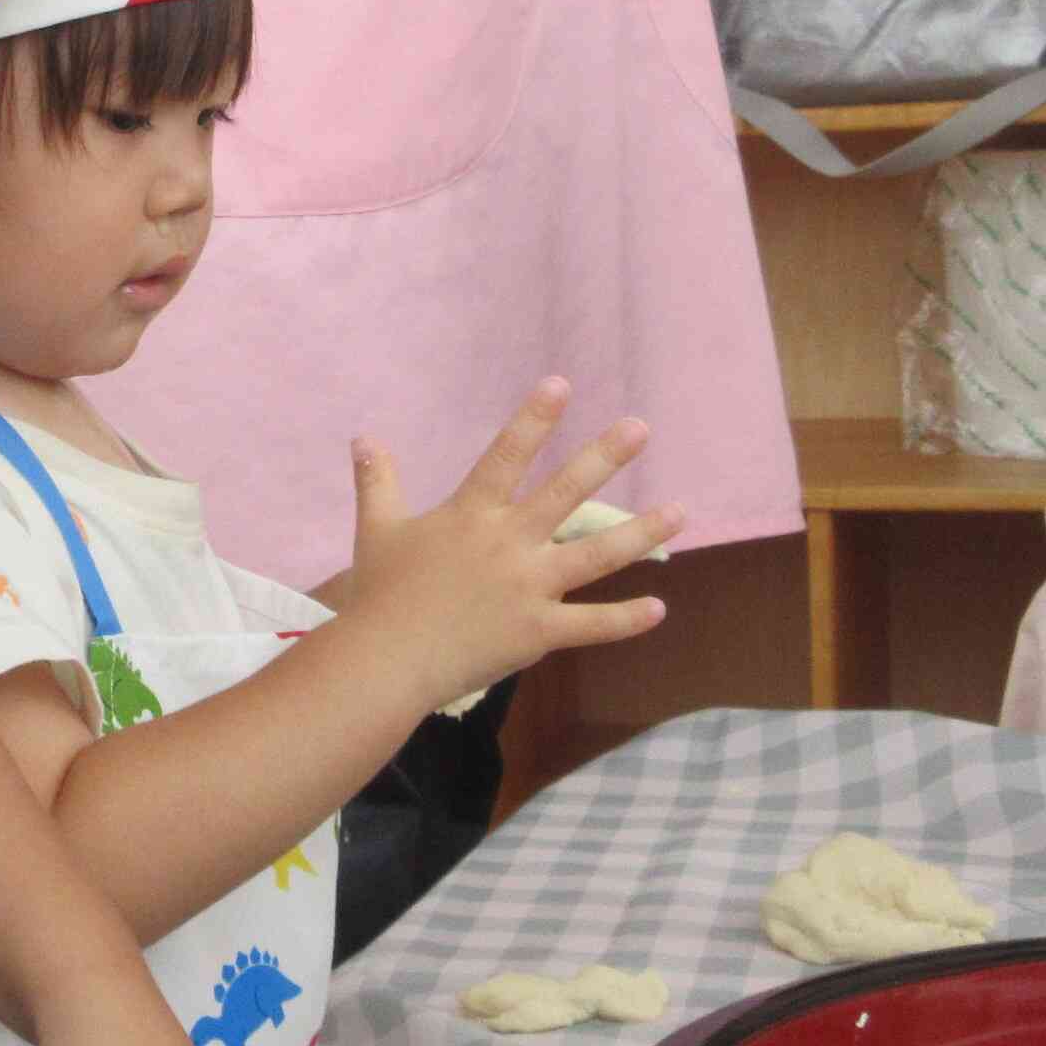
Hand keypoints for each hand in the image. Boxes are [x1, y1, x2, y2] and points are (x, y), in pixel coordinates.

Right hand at [341, 379, 681, 711]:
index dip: (533, 419)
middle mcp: (507, 543)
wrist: (384, 661)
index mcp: (471, 515)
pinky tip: (660, 608)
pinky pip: (590, 626)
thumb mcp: (376, 530)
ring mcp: (528, 588)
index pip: (506, 456)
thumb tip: (364, 438)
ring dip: (641, 532)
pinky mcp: (537, 632)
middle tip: (640, 427)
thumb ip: (377, 481)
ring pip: (595, 555)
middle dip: (604, 456)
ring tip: (681, 511)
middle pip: (564, 492)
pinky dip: (625, 619)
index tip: (561, 385)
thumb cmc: (379, 595)